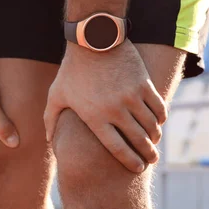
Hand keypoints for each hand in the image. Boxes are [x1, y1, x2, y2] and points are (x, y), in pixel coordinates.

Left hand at [43, 40, 166, 172]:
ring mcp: (132, 96)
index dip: (130, 161)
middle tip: (151, 160)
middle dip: (148, 154)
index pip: (117, 149)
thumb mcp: (56, 95)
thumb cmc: (71, 70)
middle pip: (138, 140)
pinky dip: (161, 118)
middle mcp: (116, 110)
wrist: (92, 40)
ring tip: (154, 142)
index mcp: (95, 117)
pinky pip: (159, 107)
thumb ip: (51, 119)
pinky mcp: (144, 83)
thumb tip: (48, 140)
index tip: (137, 168)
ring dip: (155, 137)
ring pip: (151, 126)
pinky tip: (158, 122)